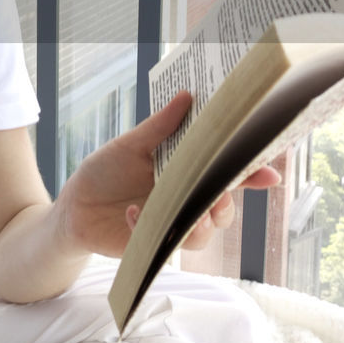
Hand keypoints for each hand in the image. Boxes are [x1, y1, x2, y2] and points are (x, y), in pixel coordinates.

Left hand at [54, 90, 280, 257]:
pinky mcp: (154, 244)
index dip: (251, 174)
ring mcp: (171, 223)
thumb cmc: (103, 171)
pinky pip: (168, 245)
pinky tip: (132, 214)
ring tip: (185, 211)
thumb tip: (185, 97)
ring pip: (204, 233)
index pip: (224, 172)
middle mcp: (184, 199)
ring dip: (199, 224)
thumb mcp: (130, 145)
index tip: (270, 173)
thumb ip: (158, 127)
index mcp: (184, 172)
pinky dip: (151, 227)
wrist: (73, 207)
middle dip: (225, 204)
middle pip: (223, 208)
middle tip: (216, 197)